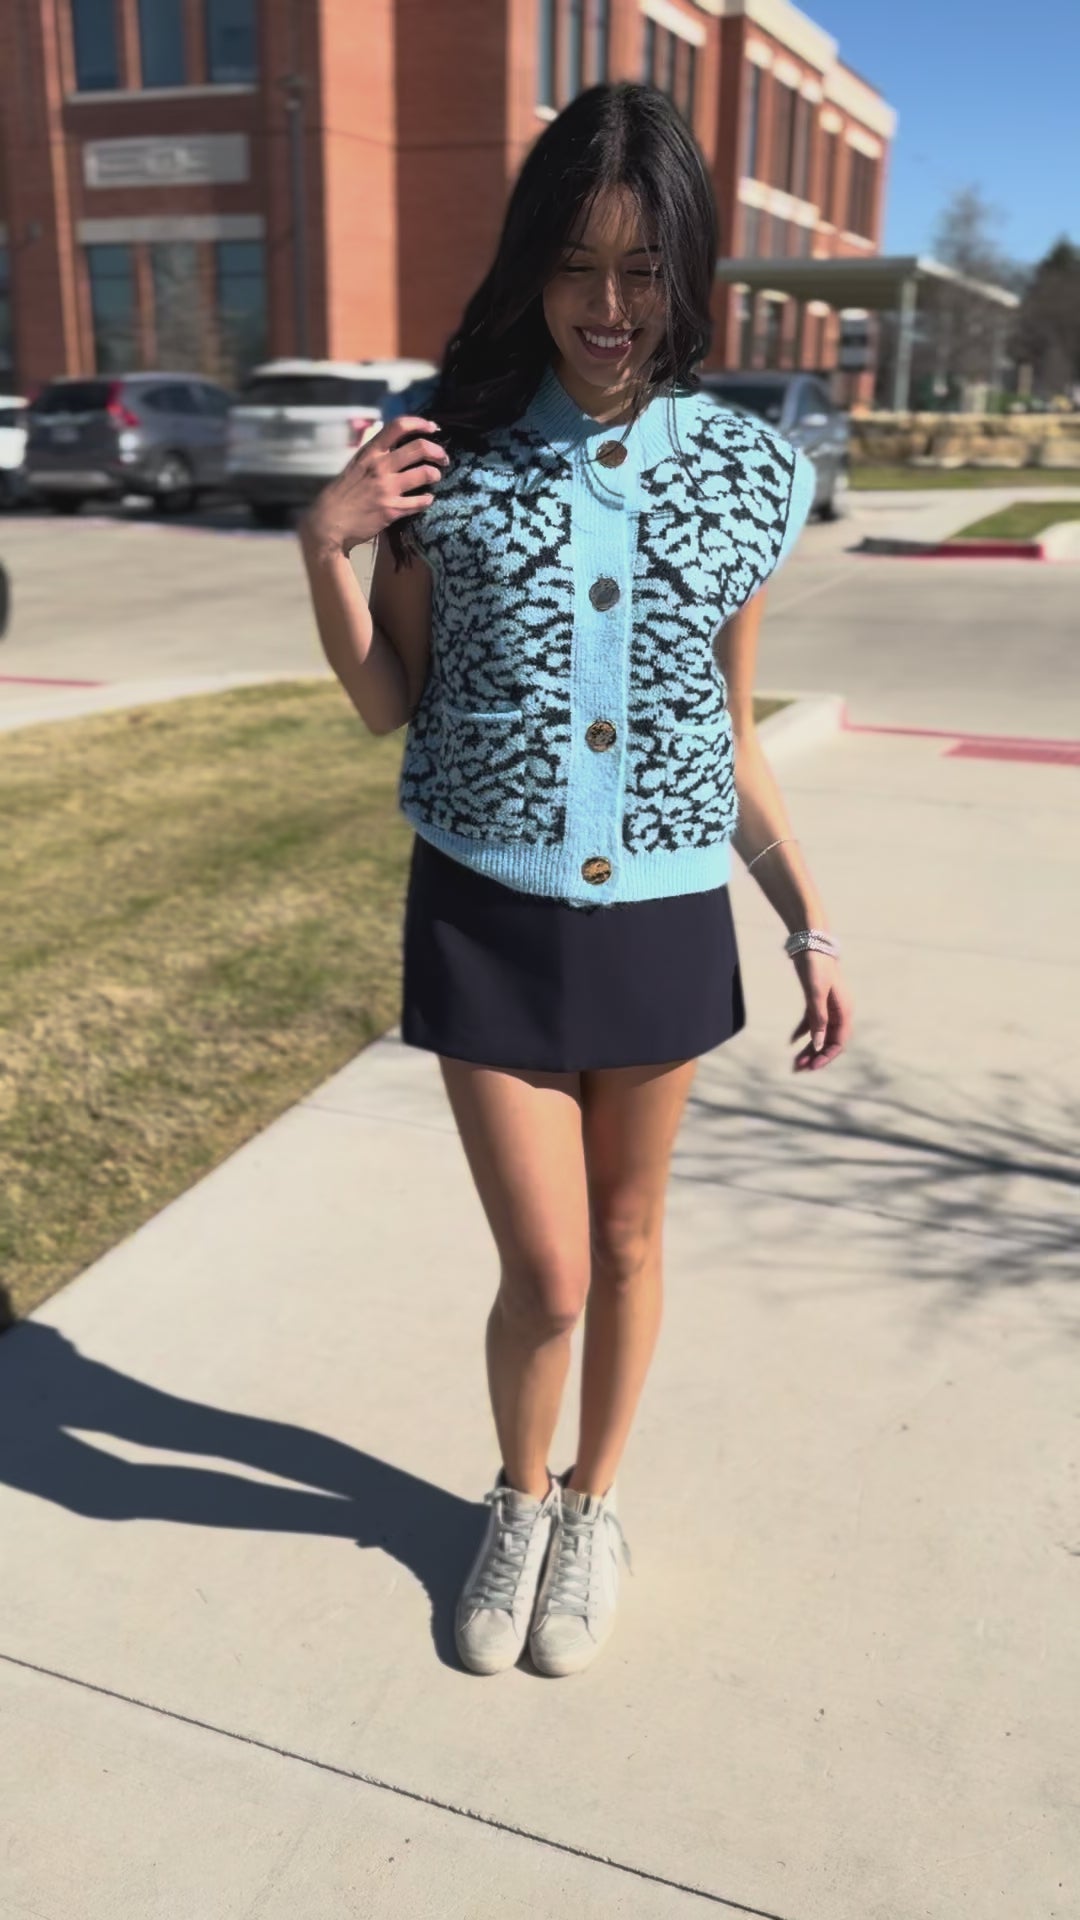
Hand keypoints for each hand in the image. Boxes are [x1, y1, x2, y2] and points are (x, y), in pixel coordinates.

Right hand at [298, 415, 449, 555]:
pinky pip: (421, 502)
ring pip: (425, 474)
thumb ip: (376, 454)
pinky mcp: (392, 510)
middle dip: (438, 451)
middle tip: (442, 458)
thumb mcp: (356, 464)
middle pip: (419, 448)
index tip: (432, 428)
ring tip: (434, 477)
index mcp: (370, 452)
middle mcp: (380, 466)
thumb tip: (398, 444)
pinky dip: (428, 500)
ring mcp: (387, 488)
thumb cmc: (343, 492)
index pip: (398, 426)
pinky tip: (426, 500)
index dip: (420, 423)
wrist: (329, 522)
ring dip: (435, 475)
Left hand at [789, 952, 851, 1071]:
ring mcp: (828, 1006)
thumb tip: (819, 1044)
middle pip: (829, 1040)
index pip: (839, 1042)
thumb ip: (818, 1019)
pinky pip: (812, 1022)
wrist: (811, 942)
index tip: (811, 1067)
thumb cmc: (816, 967)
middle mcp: (838, 1011)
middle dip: (815, 1056)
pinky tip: (791, 1041)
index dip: (826, 1056)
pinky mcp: (817, 1000)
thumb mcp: (815, 994)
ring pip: (820, 1033)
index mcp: (843, 1011)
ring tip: (795, 1061)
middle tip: (798, 1068)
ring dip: (809, 1047)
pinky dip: (803, 1032)